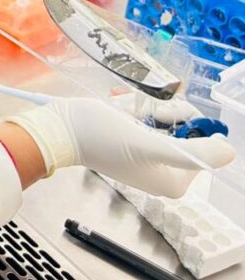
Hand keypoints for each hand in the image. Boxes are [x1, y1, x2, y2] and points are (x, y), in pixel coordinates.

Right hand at [6, 97, 233, 197]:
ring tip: (121, 107)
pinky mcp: (128, 140)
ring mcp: (144, 154)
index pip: (202, 144)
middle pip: (183, 129)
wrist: (59, 129)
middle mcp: (161, 170)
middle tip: (139, 111)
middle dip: (161, 112)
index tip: (164, 115)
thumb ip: (190, 152)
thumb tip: (229, 153)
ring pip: (163, 118)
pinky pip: (144, 117)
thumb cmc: (99, 138)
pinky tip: (116, 105)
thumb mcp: (148, 144)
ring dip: (144, 106)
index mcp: (172, 181)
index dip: (187, 123)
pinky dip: (133, 107)